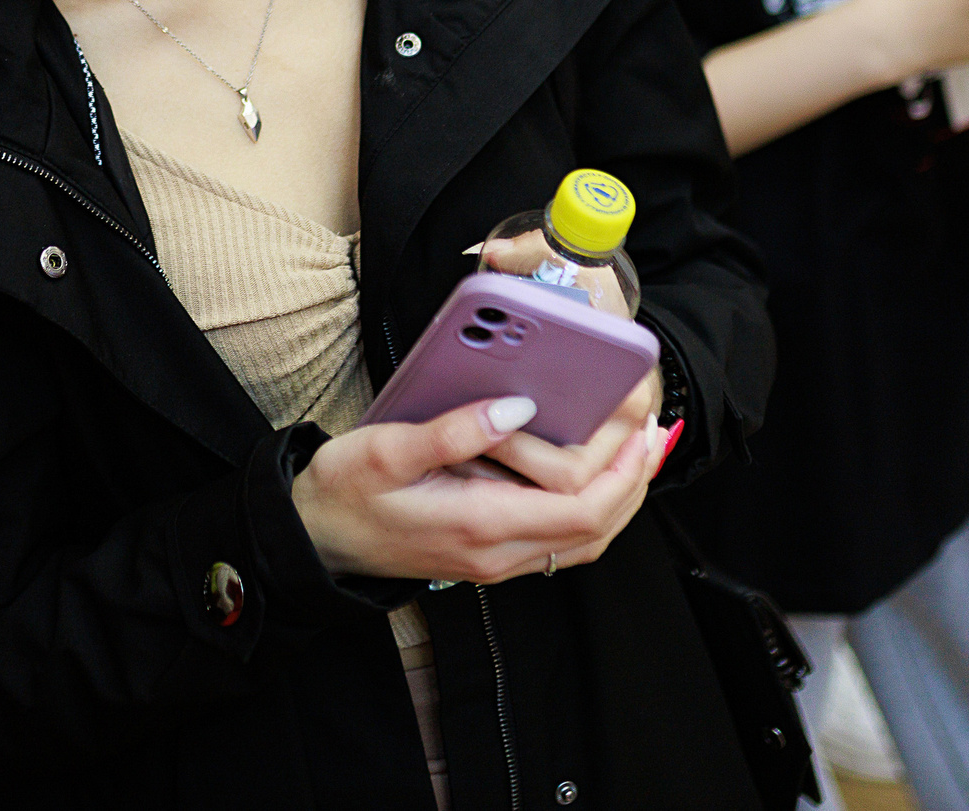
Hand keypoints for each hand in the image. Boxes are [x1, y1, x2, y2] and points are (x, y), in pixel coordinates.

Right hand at [291, 374, 663, 583]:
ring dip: (618, 498)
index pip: (579, 511)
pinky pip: (558, 540)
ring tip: (634, 449)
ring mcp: (493, 560)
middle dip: (633, 481)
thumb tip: (516, 409)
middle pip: (594, 530)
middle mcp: (495, 553)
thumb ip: (453, 431)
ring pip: (582, 541)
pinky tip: (591, 473)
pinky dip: (590, 508)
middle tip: (653, 430)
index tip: (639, 430)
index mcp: (478, 525)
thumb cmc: (344, 492)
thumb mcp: (386, 450)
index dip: (622, 473)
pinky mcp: (487, 554)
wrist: (315, 539)